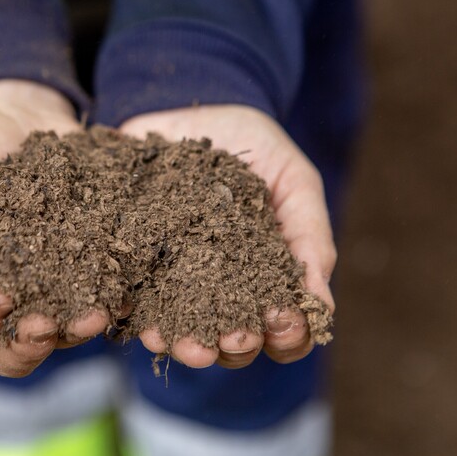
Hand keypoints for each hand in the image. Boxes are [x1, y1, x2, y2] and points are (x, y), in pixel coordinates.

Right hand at [0, 80, 109, 376]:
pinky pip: (98, 299)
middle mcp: (1, 299)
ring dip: (74, 332)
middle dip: (26, 344)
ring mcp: (46, 289)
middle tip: (44, 321)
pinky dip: (110, 303)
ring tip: (94, 314)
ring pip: (58, 336)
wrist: (11, 115)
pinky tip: (122, 294)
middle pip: (9, 353)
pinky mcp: (85, 269)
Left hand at [119, 105, 336, 368]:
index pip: (283, 326)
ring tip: (179, 344)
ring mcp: (176, 281)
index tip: (281, 323)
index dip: (288, 335)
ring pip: (184, 332)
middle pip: (233, 341)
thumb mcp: (292, 178)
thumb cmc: (250, 145)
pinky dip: (138, 319)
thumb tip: (321, 306)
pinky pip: (135, 304)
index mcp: (266, 276)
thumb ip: (309, 234)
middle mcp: (222, 289)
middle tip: (229, 340)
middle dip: (233, 347)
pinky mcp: (136, 264)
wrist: (185, 108)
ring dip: (184, 345)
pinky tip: (140, 323)